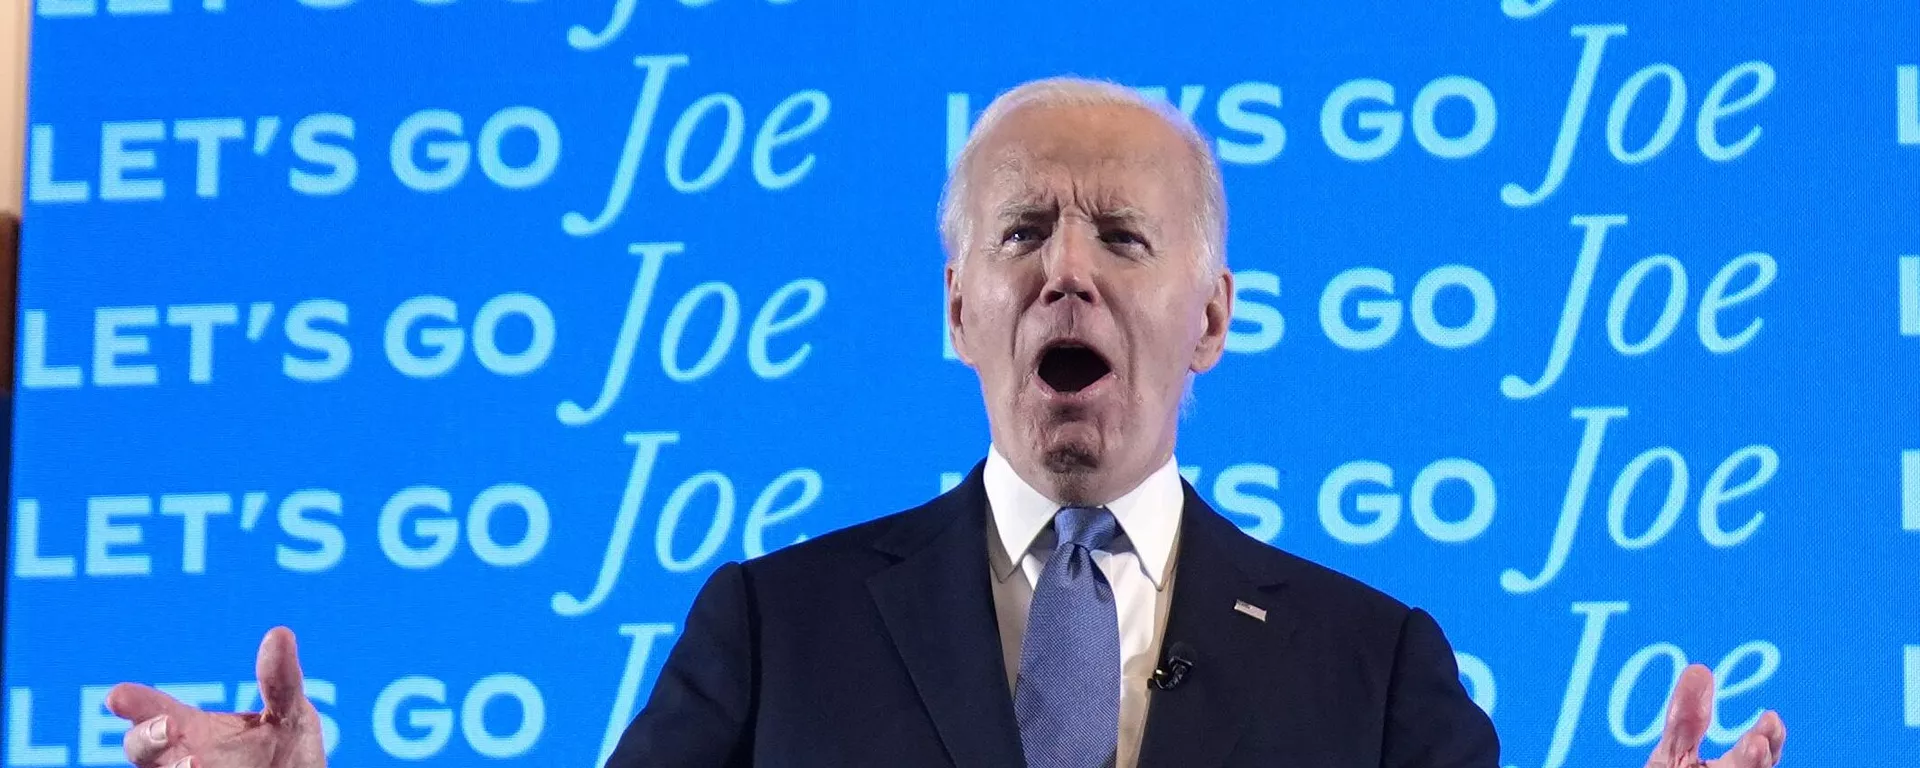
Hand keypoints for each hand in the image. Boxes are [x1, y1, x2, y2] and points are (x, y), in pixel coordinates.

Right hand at [106, 627, 326, 767]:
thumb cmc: (287, 749)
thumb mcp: (289, 713)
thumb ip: (281, 682)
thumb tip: (280, 633)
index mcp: (192, 729)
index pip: (154, 713)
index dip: (133, 703)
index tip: (117, 695)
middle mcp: (181, 758)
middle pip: (142, 749)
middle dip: (146, 737)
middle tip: (169, 726)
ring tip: (195, 764)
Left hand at [1644, 664, 1785, 766]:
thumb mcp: (1673, 755)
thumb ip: (1686, 719)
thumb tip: (1699, 669)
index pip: (1761, 753)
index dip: (1767, 737)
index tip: (1771, 718)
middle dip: (1754, 761)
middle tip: (1758, 744)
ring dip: (1747, 766)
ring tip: (1753, 751)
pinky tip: (1708, 766)